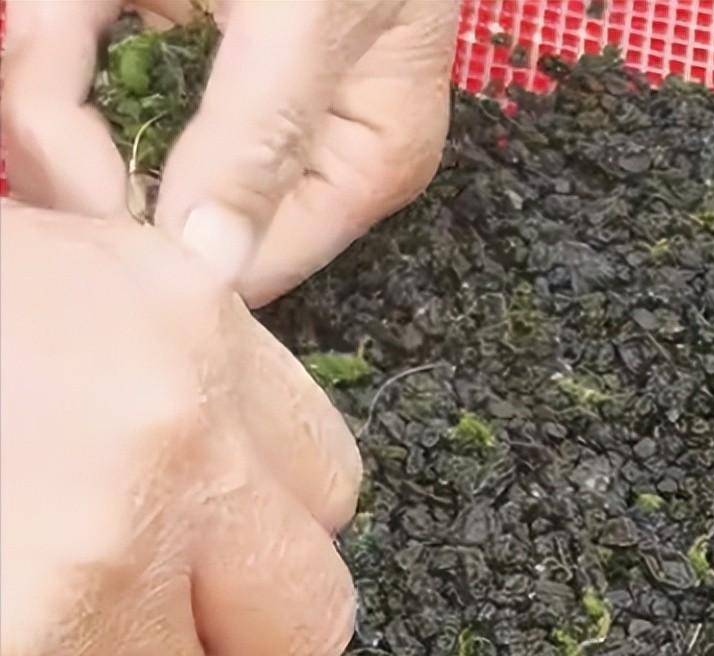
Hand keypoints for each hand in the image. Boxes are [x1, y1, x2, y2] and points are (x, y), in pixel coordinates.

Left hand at [0, 0, 457, 305]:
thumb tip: (212, 264)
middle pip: (158, 203)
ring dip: (51, 68)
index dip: (153, 231)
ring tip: (58, 14)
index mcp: (356, 167)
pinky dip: (61, 24)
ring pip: (102, 133)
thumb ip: (262, 134)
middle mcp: (296, 149)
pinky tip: (61, 12)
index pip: (246, 262)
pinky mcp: (177, 39)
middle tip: (50, 44)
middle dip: (79, 124)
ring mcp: (228, 93)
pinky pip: (88, 62)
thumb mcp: (314, 15)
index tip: (84, 161)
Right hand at [0, 199, 361, 655]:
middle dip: (225, 634)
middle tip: (134, 605)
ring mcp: (84, 567)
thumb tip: (243, 453)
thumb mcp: (63, 279)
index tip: (211, 537)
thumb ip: (177, 365)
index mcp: (190, 336)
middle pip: (302, 622)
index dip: (270, 530)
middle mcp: (168, 449)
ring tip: (3, 598)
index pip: (332, 490)